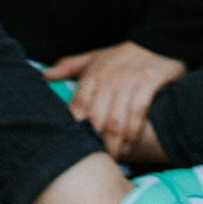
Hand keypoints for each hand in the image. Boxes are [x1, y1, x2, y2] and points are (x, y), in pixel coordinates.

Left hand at [44, 42, 185, 160]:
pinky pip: (138, 113)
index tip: (75, 147)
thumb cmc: (121, 56)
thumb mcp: (93, 58)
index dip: (75, 129)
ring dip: (114, 144)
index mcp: (93, 73)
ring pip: (116, 120)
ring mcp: (129, 79)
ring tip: (112, 159)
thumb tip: (44, 75)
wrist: (158, 42)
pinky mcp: (148, 82)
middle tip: (95, 161)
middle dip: (95, 143)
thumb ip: (69, 67)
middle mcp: (109, 76)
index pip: (78, 105)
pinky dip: (133, 134)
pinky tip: (129, 147)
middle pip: (96, 118)